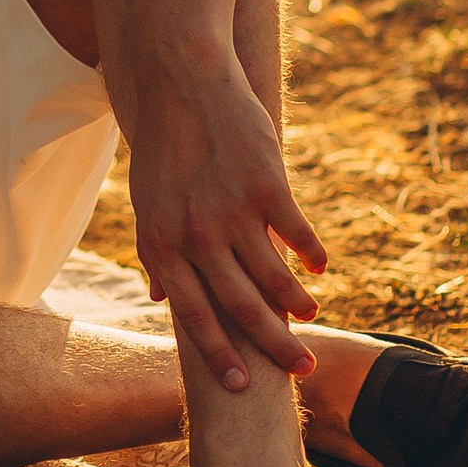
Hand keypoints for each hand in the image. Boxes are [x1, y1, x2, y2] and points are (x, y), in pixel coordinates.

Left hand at [126, 62, 326, 391]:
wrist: (180, 80)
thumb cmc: (164, 146)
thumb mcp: (147, 203)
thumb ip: (158, 254)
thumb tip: (161, 301)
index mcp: (162, 244)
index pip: (195, 316)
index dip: (220, 354)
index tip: (243, 386)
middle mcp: (195, 236)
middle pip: (242, 308)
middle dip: (274, 345)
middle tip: (302, 367)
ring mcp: (230, 212)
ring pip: (275, 279)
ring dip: (298, 302)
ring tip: (311, 313)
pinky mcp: (265, 186)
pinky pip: (297, 236)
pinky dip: (312, 255)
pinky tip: (320, 265)